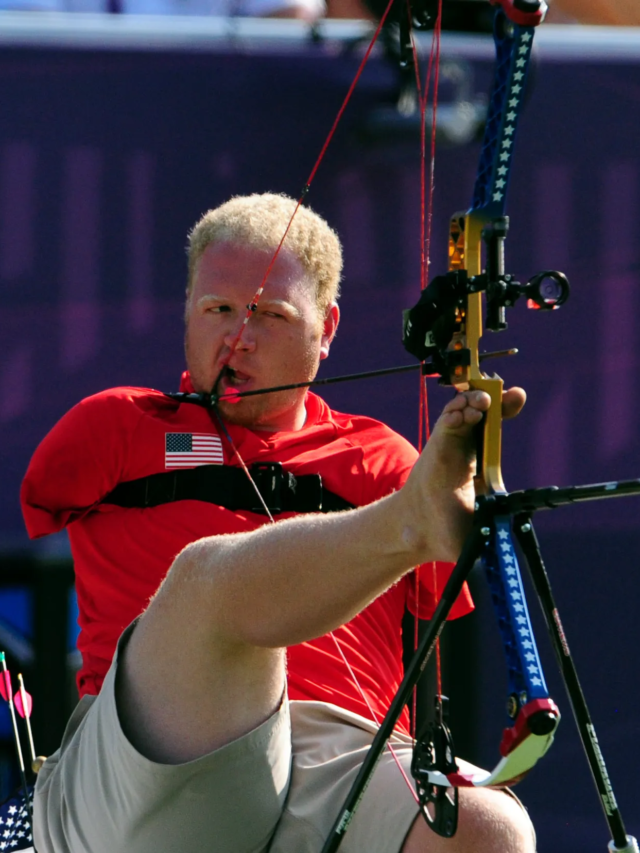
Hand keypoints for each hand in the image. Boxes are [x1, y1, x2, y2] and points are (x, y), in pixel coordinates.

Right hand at [399, 387, 525, 561]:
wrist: (425, 533)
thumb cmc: (454, 528)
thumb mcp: (487, 523)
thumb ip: (503, 523)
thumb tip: (521, 538)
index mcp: (481, 460)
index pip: (494, 427)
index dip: (506, 409)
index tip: (518, 396)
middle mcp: (467, 447)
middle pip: (482, 412)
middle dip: (496, 399)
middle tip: (511, 395)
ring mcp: (451, 444)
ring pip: (463, 411)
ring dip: (473, 402)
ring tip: (483, 403)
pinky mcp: (436, 445)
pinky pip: (446, 423)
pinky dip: (453, 414)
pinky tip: (462, 416)